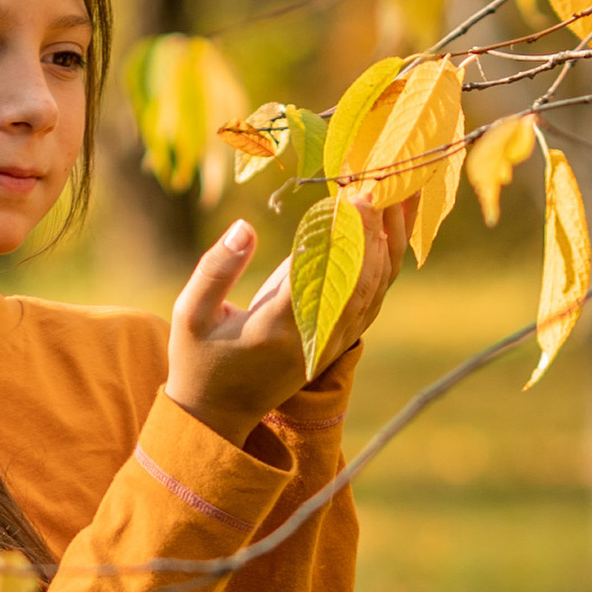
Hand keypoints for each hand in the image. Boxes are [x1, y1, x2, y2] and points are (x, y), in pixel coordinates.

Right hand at [166, 197, 415, 440]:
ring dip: (391, 240)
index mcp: (277, 329)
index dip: (346, 234)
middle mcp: (314, 338)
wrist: (217, 414)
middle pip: (363, 278)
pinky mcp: (335, 342)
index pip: (324, 274)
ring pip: (376, 289)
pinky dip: (386, 263)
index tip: (357, 193)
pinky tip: (393, 230)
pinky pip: (372, 300)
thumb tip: (245, 227)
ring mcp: (329, 343)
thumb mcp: (190, 314)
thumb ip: (215, 269)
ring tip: (402, 192)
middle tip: (387, 178)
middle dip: (378, 227)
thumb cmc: (198, 358)